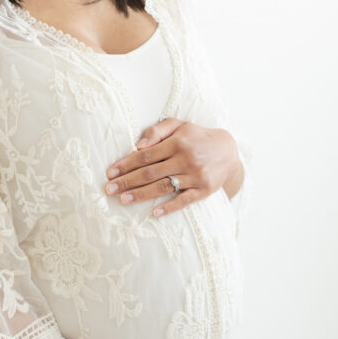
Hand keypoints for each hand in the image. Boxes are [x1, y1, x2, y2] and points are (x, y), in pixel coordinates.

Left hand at [104, 118, 240, 217]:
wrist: (228, 150)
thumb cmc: (197, 137)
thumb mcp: (179, 125)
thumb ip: (157, 131)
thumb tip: (137, 145)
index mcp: (177, 142)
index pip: (146, 155)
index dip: (126, 164)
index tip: (111, 173)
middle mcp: (186, 159)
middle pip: (151, 172)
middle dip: (128, 181)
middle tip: (109, 189)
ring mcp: (195, 175)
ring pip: (163, 187)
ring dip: (141, 195)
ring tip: (123, 200)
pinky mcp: (204, 190)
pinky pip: (184, 200)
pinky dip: (169, 207)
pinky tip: (154, 212)